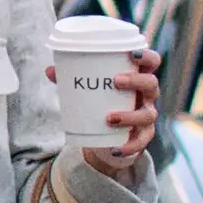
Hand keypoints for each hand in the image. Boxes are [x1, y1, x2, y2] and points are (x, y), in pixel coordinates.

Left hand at [83, 45, 162, 177]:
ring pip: (147, 114)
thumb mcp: (88, 88)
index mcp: (137, 76)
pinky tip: (115, 148)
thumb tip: (50, 70)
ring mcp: (146, 115)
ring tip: (109, 118)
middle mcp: (146, 95)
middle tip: (116, 81)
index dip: (146, 56)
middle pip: (151, 84)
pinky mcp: (143, 136)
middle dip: (136, 81)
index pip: (152, 61)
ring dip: (130, 116)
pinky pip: (141, 142)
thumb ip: (71, 78)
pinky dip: (129, 146)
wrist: (107, 134)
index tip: (131, 54)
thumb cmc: (101, 101)